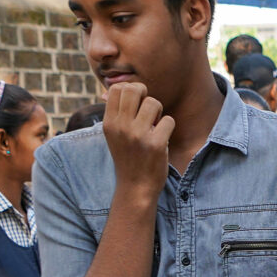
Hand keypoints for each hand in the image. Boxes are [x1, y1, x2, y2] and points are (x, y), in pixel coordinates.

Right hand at [101, 80, 174, 197]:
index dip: (130, 89)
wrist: (135, 188)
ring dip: (158, 113)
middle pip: (134, 89)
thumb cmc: (127, 158)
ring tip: (154, 126)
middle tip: (148, 109)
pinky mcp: (156, 144)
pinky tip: (161, 138)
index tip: (136, 101)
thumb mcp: (113, 136)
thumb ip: (114, 113)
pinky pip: (168, 120)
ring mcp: (138, 135)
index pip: (117, 89)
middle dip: (145, 94)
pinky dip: (168, 128)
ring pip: (154, 103)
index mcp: (109, 123)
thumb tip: (108, 91)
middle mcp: (121, 127)